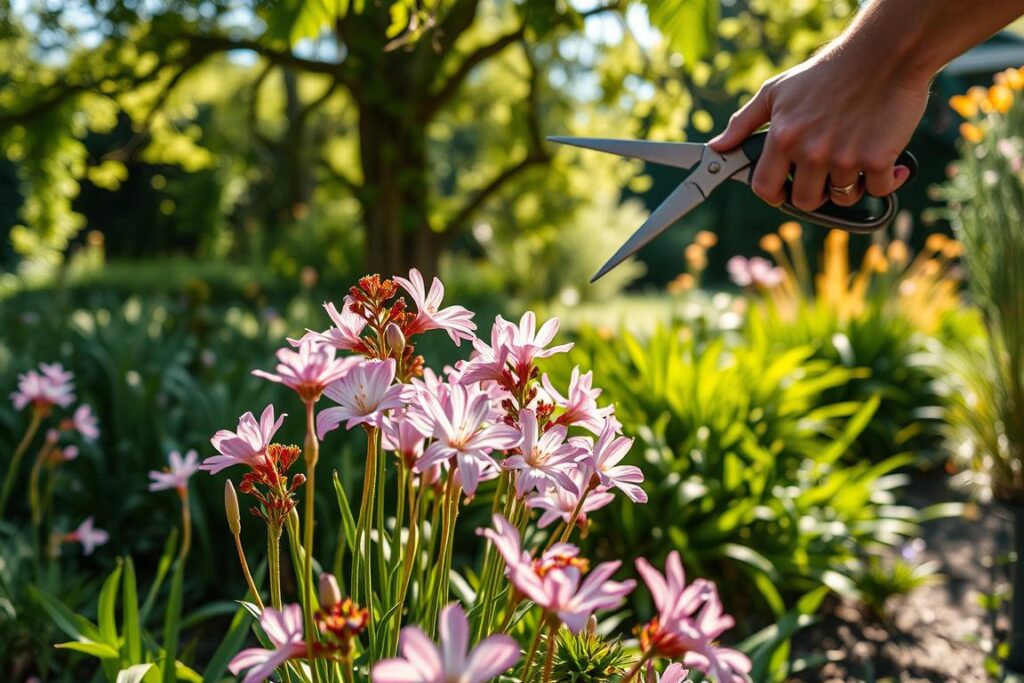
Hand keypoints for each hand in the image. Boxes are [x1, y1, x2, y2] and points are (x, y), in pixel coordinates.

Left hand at [708, 48, 927, 210]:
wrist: (884, 53)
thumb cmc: (826, 73)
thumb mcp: (775, 91)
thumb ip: (743, 123)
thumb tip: (718, 147)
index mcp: (783, 138)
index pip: (765, 188)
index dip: (774, 194)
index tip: (784, 190)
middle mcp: (811, 152)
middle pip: (805, 202)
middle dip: (814, 193)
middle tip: (824, 173)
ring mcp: (844, 158)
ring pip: (842, 198)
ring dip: (849, 186)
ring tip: (854, 160)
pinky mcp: (878, 159)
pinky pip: (880, 190)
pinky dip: (888, 180)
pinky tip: (891, 166)